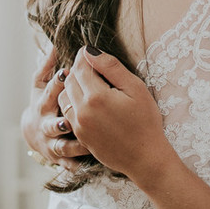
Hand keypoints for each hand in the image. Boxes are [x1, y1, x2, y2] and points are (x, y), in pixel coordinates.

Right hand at [20, 46, 90, 170]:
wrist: (34, 133)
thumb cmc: (43, 102)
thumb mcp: (40, 84)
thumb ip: (48, 65)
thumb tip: (53, 44)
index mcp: (44, 104)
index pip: (50, 93)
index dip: (57, 84)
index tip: (67, 74)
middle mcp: (46, 124)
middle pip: (52, 122)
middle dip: (61, 120)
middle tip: (70, 119)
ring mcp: (51, 142)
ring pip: (61, 145)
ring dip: (72, 144)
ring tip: (86, 145)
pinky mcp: (59, 157)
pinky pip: (68, 162)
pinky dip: (75, 164)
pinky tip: (86, 163)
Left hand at [57, 46, 173, 183]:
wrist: (145, 158)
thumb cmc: (145, 121)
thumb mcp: (135, 88)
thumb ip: (111, 67)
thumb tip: (90, 51)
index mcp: (96, 97)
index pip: (80, 66)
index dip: (84, 56)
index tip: (90, 53)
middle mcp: (82, 111)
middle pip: (69, 80)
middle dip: (78, 70)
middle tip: (92, 68)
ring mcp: (78, 126)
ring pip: (64, 97)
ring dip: (72, 87)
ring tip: (90, 85)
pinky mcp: (79, 136)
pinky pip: (67, 113)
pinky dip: (72, 103)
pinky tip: (88, 103)